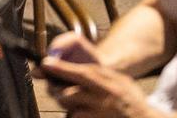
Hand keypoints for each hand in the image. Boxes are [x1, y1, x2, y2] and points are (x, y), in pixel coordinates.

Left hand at [35, 34, 160, 117]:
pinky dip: (75, 116)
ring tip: (76, 104)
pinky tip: (84, 114)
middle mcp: (103, 98)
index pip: (80, 72)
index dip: (60, 68)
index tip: (44, 64)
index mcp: (108, 82)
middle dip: (56, 90)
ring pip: (70, 109)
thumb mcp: (120, 80)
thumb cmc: (132, 101)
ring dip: (68, 107)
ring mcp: (100, 114)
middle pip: (69, 93)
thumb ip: (101, 74)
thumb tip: (74, 68)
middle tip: (54, 89)